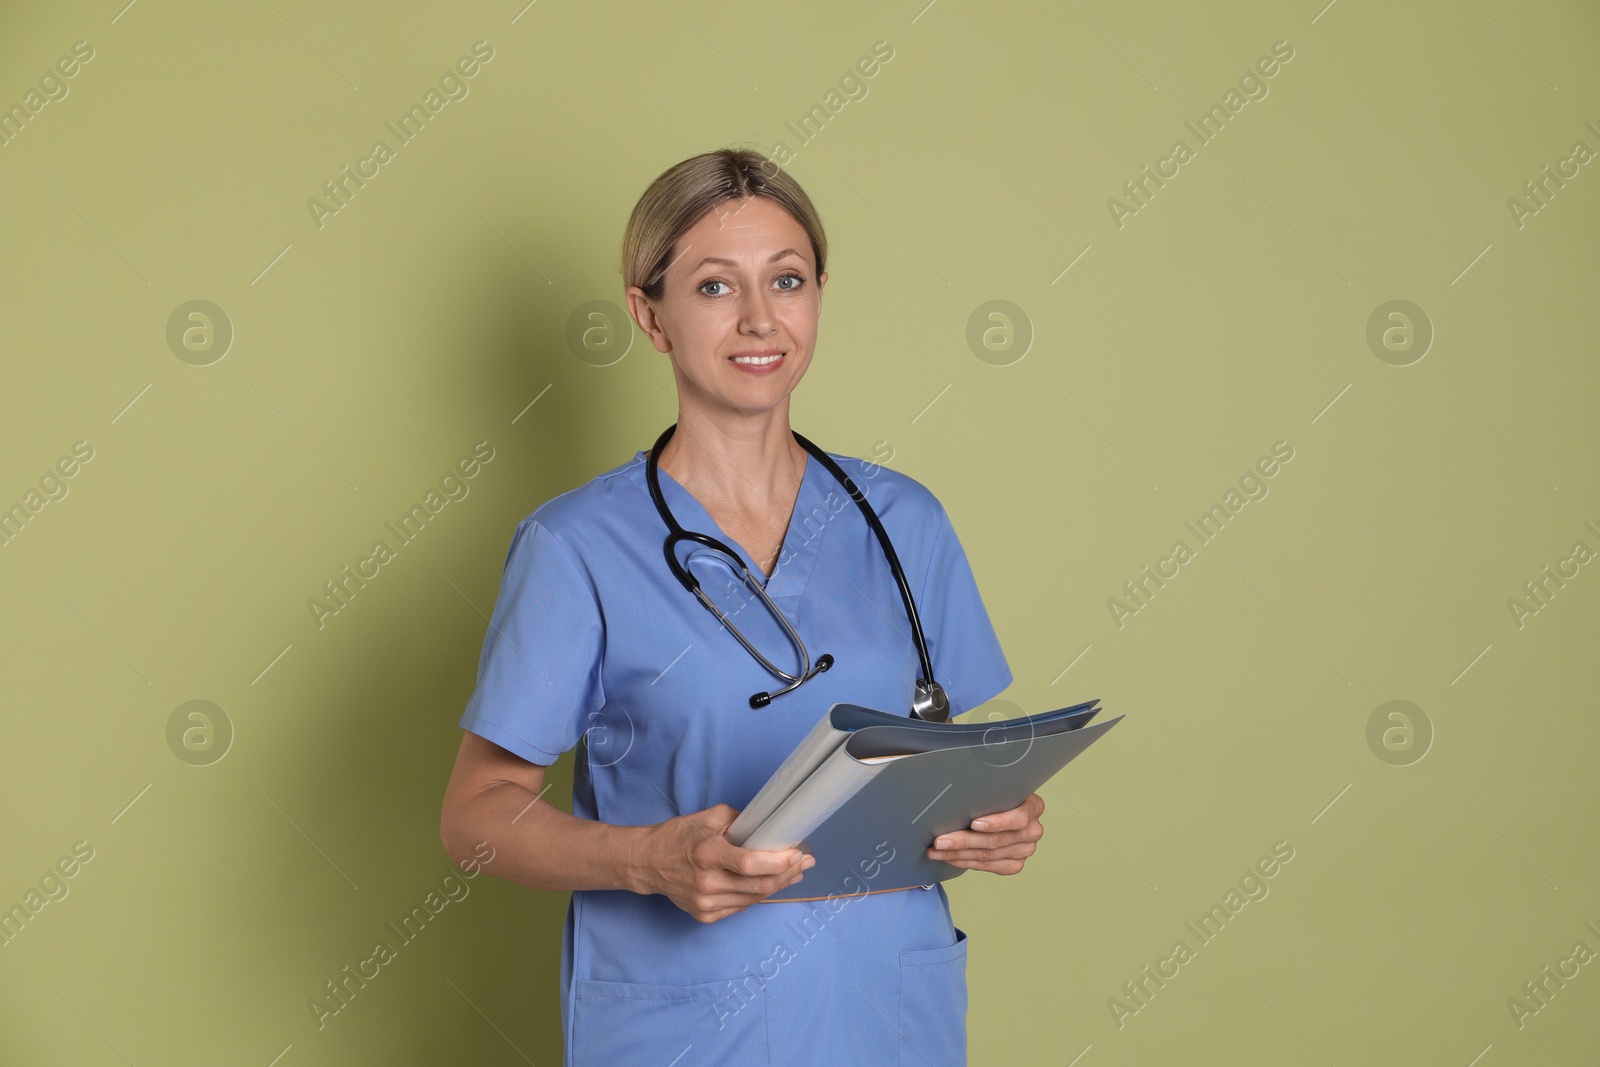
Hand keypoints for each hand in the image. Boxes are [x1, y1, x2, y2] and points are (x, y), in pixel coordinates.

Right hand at [637, 803, 814, 922]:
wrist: (648, 862)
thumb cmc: (678, 836)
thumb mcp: (707, 818)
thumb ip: (739, 820)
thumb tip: (768, 826)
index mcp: (706, 854)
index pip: (750, 865)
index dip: (778, 863)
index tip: (797, 854)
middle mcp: (706, 882)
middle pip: (758, 886)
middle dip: (787, 875)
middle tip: (805, 863)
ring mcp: (705, 903)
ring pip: (753, 899)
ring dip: (777, 886)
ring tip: (794, 873)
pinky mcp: (704, 915)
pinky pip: (741, 907)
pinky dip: (757, 895)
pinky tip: (769, 884)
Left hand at [925, 792, 1044, 874]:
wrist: (1004, 810)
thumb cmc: (997, 795)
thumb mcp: (998, 785)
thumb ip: (987, 789)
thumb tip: (957, 785)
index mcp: (1034, 807)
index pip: (1019, 818)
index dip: (996, 822)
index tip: (974, 823)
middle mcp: (1032, 830)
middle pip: (997, 840)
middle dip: (964, 840)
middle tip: (941, 840)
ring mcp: (1025, 849)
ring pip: (989, 855)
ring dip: (958, 853)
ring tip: (937, 850)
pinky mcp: (1015, 864)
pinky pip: (988, 866)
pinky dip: (966, 862)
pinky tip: (951, 857)